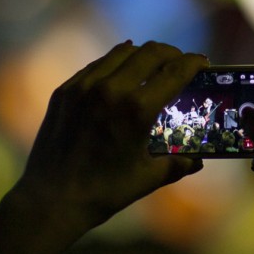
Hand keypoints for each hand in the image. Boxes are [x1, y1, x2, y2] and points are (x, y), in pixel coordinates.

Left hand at [15, 40, 208, 233]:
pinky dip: (116, 63)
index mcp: (137, 110)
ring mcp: (84, 86)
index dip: (193, 62)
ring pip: (122, 52)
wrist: (51, 200)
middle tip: (180, 63)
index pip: (174, 72)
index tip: (203, 62)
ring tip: (153, 65)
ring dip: (143, 54)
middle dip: (171, 53)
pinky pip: (97, 65)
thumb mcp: (148, 179)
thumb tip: (197, 160)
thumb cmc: (104, 192)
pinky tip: (122, 72)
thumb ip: (177, 165)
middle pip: (150, 52)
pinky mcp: (65, 90)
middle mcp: (111, 90)